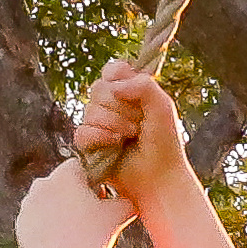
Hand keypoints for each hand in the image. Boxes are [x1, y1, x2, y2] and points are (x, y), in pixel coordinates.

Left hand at [15, 142, 134, 247]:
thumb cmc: (97, 235)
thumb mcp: (122, 211)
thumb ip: (123, 198)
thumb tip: (128, 198)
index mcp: (65, 174)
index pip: (76, 167)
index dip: (89, 180)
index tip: (97, 196)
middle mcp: (41, 185)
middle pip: (57, 183)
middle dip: (68, 194)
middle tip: (85, 214)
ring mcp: (27, 205)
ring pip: (43, 202)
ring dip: (54, 210)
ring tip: (71, 230)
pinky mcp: (20, 225)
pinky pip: (34, 221)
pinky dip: (43, 227)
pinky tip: (58, 241)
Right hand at [68, 64, 189, 206]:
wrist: (158, 176)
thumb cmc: (164, 142)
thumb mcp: (162, 106)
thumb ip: (143, 85)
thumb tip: (114, 84)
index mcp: (129, 92)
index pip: (113, 70)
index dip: (118, 77)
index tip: (131, 92)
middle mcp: (111, 105)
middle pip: (99, 88)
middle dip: (121, 107)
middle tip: (138, 124)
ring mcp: (98, 124)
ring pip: (91, 110)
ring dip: (115, 125)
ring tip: (130, 137)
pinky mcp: (88, 144)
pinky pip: (82, 132)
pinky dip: (100, 137)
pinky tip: (114, 145)